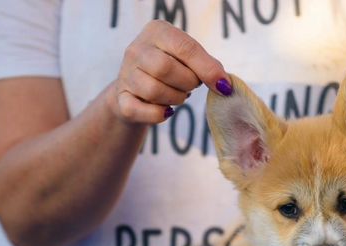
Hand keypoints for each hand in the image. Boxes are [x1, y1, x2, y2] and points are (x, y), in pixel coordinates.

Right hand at [114, 20, 231, 123]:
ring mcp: (125, 74)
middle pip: (166, 68)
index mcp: (157, 31)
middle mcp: (136, 49)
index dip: (207, 69)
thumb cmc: (170, 71)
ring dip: (176, 99)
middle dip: (187, 83)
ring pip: (154, 90)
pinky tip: (166, 110)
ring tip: (178, 95)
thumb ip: (207, 66)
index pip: (185, 48)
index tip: (223, 86)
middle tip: (191, 86)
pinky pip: (143, 110)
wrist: (137, 91)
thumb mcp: (188, 60)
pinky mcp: (121, 98)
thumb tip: (224, 84)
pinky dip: (160, 115)